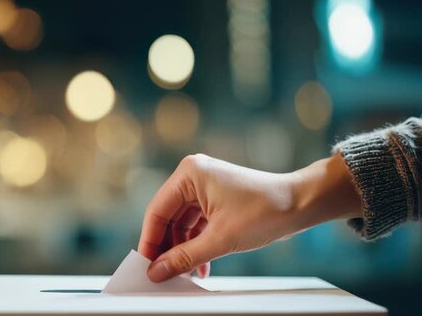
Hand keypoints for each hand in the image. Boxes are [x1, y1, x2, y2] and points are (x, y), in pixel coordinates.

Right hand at [138, 153, 360, 281]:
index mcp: (189, 174)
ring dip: (183, 249)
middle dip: (167, 247)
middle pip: (167, 217)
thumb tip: (157, 272)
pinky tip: (200, 266)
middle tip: (162, 273)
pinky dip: (196, 243)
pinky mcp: (215, 197)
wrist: (301, 204)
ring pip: (181, 222)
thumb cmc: (265, 211)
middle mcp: (193, 175)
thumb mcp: (220, 239)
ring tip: (182, 274)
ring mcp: (204, 186)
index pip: (157, 211)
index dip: (149, 241)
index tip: (145, 266)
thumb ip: (184, 257)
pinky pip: (196, 223)